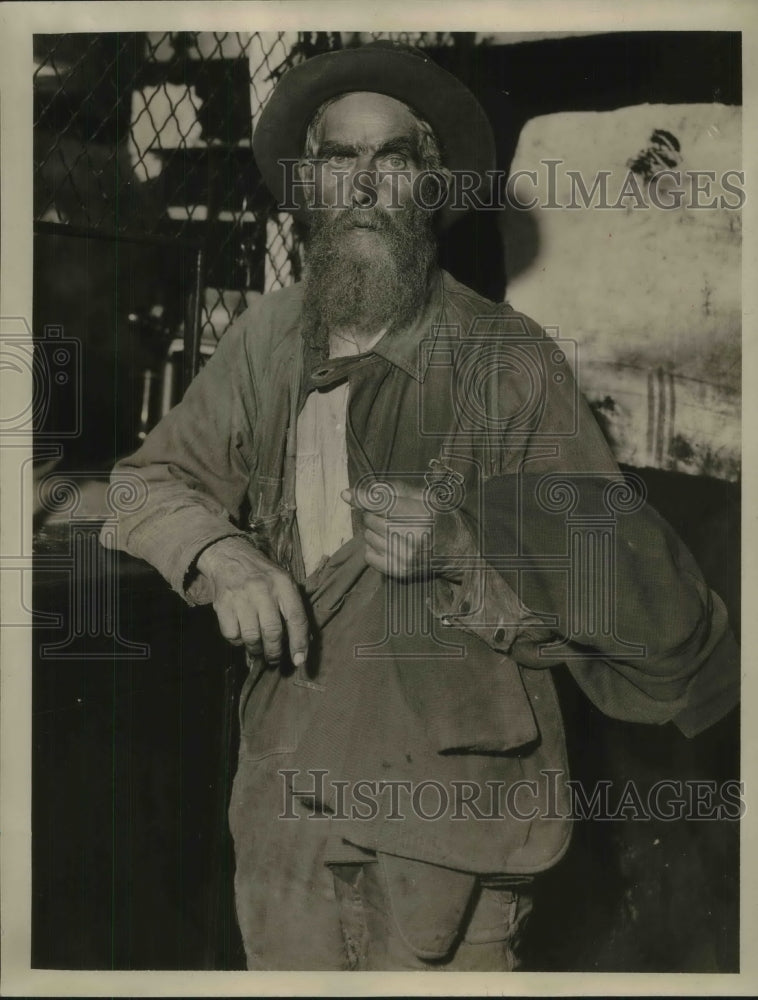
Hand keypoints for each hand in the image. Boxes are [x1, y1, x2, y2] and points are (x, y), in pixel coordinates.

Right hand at [196, 537, 308, 665]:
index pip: (296, 618)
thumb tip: (303, 644)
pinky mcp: (222, 604)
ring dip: (256, 649)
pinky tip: (242, 634)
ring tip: (258, 648)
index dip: (299, 643)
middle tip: (274, 658)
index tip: (300, 661)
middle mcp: (263, 589)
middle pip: (273, 632)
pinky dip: (238, 641)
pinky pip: (232, 635)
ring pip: (252, 637)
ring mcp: (241, 597)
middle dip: (275, 652)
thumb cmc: (262, 575)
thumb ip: (293, 608)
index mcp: (283, 584)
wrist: (230, 556)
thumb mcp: (283, 582)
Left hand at [342, 481, 434, 579]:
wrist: (458, 549)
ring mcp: (404, 557)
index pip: (379, 504)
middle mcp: (410, 537)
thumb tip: (348, 494)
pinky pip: (369, 556)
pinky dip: (374, 548)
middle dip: (376, 515)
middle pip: (370, 520)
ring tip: (394, 531)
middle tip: (392, 516)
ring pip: (368, 537)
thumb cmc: (438, 516)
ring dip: (375, 532)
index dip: (361, 498)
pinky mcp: (400, 571)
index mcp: (418, 514)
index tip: (346, 494)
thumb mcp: (420, 496)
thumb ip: (387, 491)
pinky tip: (390, 545)